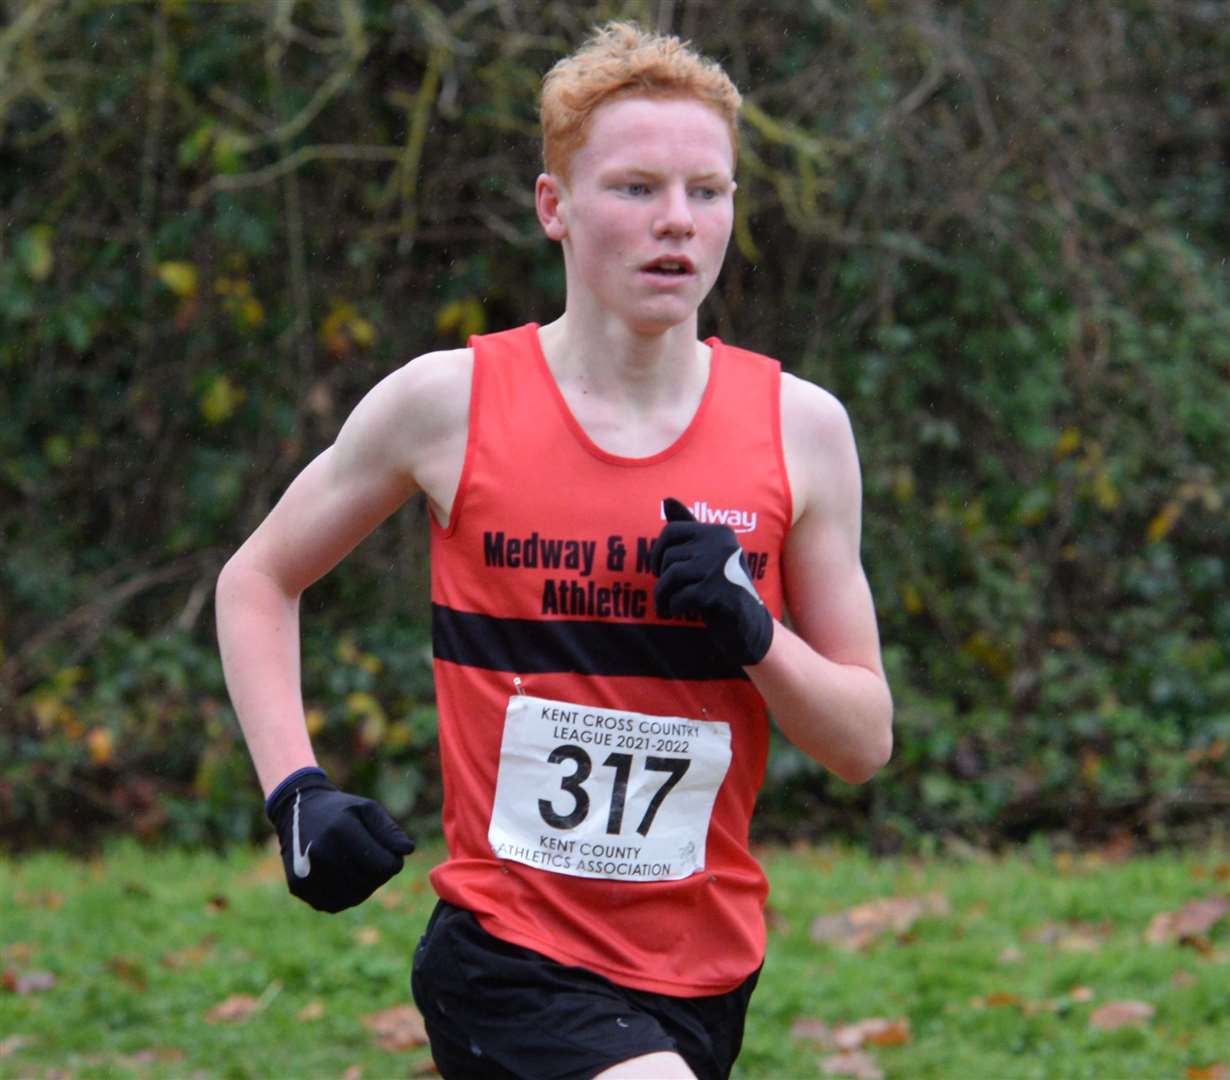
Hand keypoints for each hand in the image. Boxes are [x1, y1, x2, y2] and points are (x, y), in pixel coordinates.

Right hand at [265, 768, 414, 912]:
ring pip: (354, 897)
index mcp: (341, 830)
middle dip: (379, 873)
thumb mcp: (367, 809)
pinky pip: (335, 904)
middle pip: (370, 883)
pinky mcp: (299, 887)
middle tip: (372, 857)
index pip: (385, 866)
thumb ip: (389, 830)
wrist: (296, 811)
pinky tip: (342, 875)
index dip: (393, 861)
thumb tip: (408, 850)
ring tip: (357, 865)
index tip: (388, 851)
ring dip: (363, 885)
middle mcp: (321, 853)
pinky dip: (345, 894)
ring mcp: (308, 872)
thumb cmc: (340, 810)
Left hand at [649, 497, 773, 666]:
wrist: (748, 623)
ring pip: (670, 576)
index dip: (657, 551)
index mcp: (719, 532)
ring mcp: (719, 568)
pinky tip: (680, 612)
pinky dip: (674, 607)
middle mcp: (721, 545)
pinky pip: (678, 596)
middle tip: (667, 592)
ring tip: (666, 605)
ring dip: (663, 595)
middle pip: (669, 557)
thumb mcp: (708, 553)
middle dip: (661, 578)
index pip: (671, 531)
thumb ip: (689, 527)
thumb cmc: (723, 586)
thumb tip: (666, 499)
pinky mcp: (715, 592)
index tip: (658, 568)